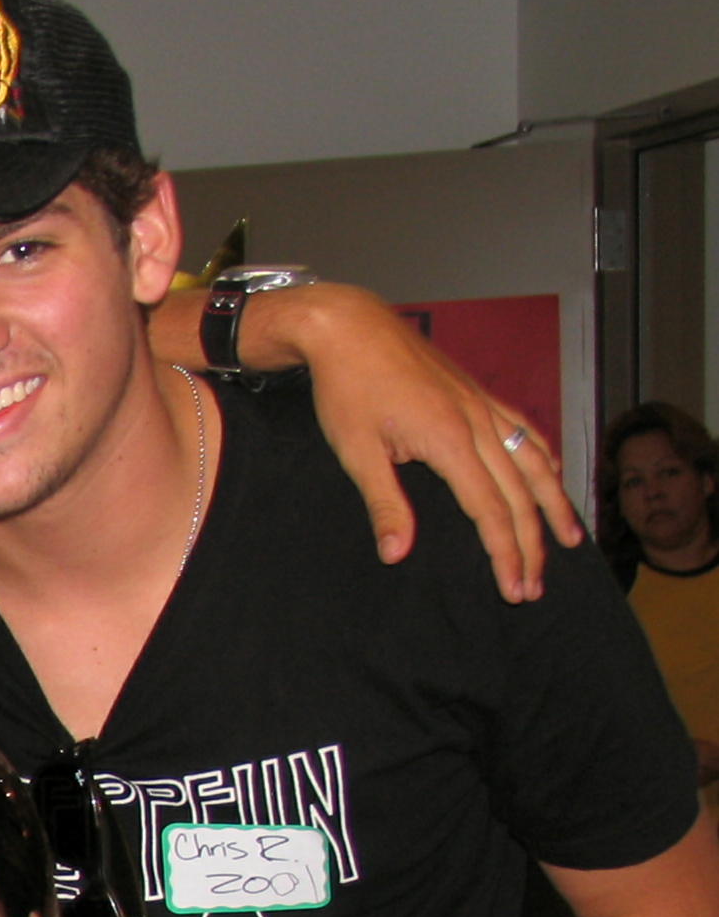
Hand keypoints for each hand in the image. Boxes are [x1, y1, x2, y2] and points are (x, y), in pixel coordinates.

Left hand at [265, 283, 581, 601]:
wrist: (349, 328)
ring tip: (569, 538)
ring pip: (533, 460)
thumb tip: (397, 554)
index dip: (506, 554)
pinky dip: (543, 459)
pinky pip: (523, 430)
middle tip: (535, 586)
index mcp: (450, 441)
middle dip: (531, 544)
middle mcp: (477, 422)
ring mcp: (482, 404)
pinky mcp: (476, 393)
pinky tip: (550, 475)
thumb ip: (384, 504)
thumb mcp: (356, 453)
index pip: (491, 511)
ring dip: (553, 503)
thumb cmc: (346, 390)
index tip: (515, 588)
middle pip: (519, 493)